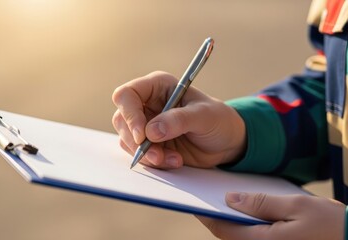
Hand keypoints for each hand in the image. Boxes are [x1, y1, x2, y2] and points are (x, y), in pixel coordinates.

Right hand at [112, 71, 245, 168]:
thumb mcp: (204, 116)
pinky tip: (174, 160)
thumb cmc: (218, 120)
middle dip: (136, 141)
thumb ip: (179, 120)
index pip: (126, 95)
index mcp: (157, 86)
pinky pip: (139, 155)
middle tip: (157, 155)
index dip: (130, 114)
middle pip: (121, 120)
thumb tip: (151, 131)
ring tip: (173, 159)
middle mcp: (147, 104)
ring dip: (147, 155)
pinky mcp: (150, 144)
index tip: (143, 135)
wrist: (226, 142)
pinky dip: (154, 162)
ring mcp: (146, 125)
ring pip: (127, 140)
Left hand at [197, 192, 344, 239]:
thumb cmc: (329, 222)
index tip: (194, 201)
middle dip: (217, 218)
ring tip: (223, 201)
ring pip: (240, 239)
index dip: (207, 215)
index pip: (224, 230)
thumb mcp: (295, 205)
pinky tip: (246, 212)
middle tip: (205, 197)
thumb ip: (261, 203)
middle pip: (229, 236)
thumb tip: (231, 199)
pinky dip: (245, 227)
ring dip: (231, 223)